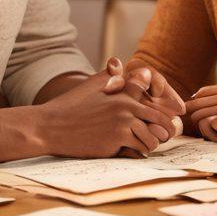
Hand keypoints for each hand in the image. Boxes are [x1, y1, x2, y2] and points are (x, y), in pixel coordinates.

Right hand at [38, 69, 180, 157]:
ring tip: (143, 146)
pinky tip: (131, 152)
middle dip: (164, 133)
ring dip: (150, 145)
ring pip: (152, 139)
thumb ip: (109, 75)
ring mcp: (122, 124)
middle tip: (161, 140)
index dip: (164, 119)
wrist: (50, 126)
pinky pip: (140, 150)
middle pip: (160, 123)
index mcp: (123, 95)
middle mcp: (126, 108)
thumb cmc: (70, 106)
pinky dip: (139, 153)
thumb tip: (119, 62)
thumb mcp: (91, 85)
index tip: (166, 127)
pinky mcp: (115, 140)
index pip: (156, 108)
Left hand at [186, 82, 216, 143]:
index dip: (195, 106)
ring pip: (198, 117)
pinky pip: (211, 128)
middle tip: (204, 132)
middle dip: (195, 121)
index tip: (199, 118)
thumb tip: (199, 105)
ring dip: (203, 130)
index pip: (200, 93)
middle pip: (194, 105)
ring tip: (216, 136)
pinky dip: (216, 136)